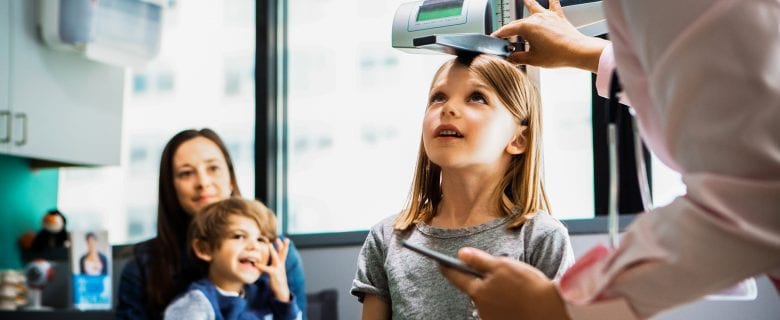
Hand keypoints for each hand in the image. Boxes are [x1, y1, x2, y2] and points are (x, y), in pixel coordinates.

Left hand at [257, 238, 290, 301]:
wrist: (282, 290)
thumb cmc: (278, 280)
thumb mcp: (278, 271)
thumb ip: (275, 265)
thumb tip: (272, 261)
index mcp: (281, 264)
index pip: (284, 253)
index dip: (284, 246)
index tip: (285, 239)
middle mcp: (281, 265)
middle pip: (282, 253)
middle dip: (282, 245)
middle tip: (279, 238)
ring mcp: (278, 269)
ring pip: (276, 258)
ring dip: (272, 251)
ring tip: (269, 244)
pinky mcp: (273, 274)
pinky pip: (266, 269)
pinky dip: (261, 266)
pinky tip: (256, 264)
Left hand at [439, 247, 569, 319]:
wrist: (550, 310)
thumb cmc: (528, 286)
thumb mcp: (503, 266)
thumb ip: (479, 260)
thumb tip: (460, 253)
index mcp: (478, 290)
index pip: (455, 277)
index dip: (447, 268)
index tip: (440, 262)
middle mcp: (480, 306)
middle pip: (473, 289)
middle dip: (478, 280)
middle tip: (495, 273)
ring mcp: (490, 317)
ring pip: (486, 299)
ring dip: (493, 292)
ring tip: (514, 287)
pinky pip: (497, 309)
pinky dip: (502, 303)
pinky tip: (516, 299)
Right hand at [492, 0, 607, 71]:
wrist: (578, 51)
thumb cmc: (558, 55)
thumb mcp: (533, 60)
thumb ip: (518, 58)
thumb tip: (509, 58)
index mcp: (527, 27)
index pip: (507, 30)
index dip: (499, 35)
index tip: (495, 38)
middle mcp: (536, 18)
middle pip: (518, 22)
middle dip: (511, 29)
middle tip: (506, 37)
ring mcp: (547, 16)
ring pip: (534, 6)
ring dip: (528, 3)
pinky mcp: (558, 17)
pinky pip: (553, 5)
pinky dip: (551, 1)